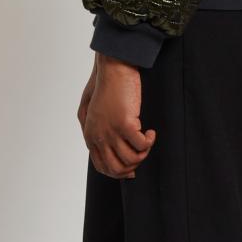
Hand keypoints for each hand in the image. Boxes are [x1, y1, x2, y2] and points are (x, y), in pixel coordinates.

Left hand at [79, 55, 156, 177]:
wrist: (113, 69)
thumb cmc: (108, 88)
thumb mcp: (97, 114)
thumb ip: (102, 133)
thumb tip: (119, 153)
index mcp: (90, 136)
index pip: (102, 167)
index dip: (119, 172)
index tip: (132, 168)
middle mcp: (98, 137)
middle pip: (117, 168)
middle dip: (133, 166)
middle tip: (142, 154)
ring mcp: (111, 132)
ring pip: (131, 159)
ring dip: (144, 153)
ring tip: (147, 140)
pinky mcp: (125, 124)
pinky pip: (141, 145)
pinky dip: (149, 141)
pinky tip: (151, 132)